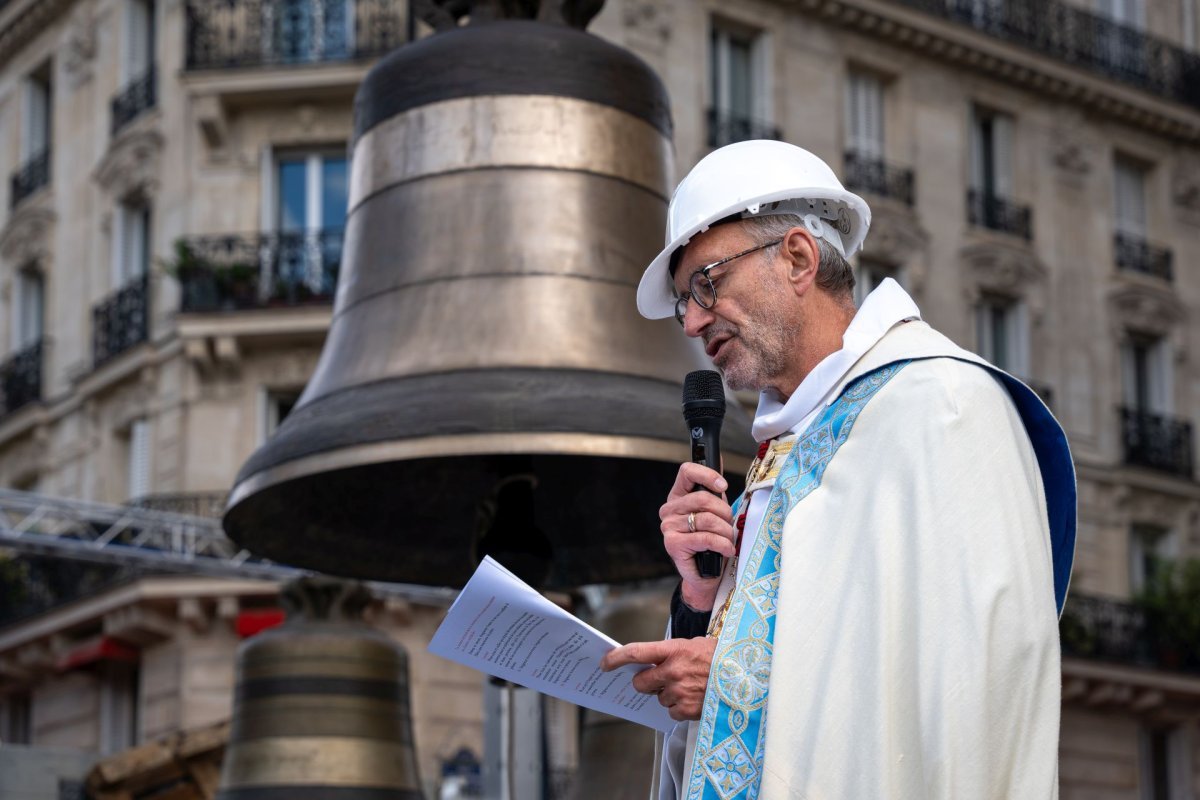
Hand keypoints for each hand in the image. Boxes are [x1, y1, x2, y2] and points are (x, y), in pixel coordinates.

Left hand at [600, 637, 716, 721]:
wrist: (747, 677)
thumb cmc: (721, 658)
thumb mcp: (695, 645)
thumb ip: (671, 653)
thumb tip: (649, 662)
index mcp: (675, 649)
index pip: (636, 652)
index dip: (616, 658)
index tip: (605, 663)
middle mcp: (674, 671)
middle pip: (640, 682)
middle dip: (645, 682)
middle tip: (659, 679)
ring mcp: (680, 692)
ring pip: (658, 698)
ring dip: (668, 694)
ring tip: (690, 686)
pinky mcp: (687, 710)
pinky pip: (671, 711)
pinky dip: (679, 708)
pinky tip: (695, 698)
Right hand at [659, 463, 733, 611]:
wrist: (705, 575)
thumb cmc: (711, 542)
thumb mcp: (715, 512)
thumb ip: (714, 492)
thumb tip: (720, 463)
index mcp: (678, 497)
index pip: (687, 472)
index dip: (707, 475)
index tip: (723, 486)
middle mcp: (669, 510)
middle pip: (703, 499)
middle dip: (724, 513)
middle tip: (729, 525)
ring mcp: (669, 527)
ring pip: (707, 519)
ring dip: (725, 531)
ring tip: (728, 540)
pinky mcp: (673, 544)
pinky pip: (706, 538)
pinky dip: (722, 544)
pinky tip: (727, 550)